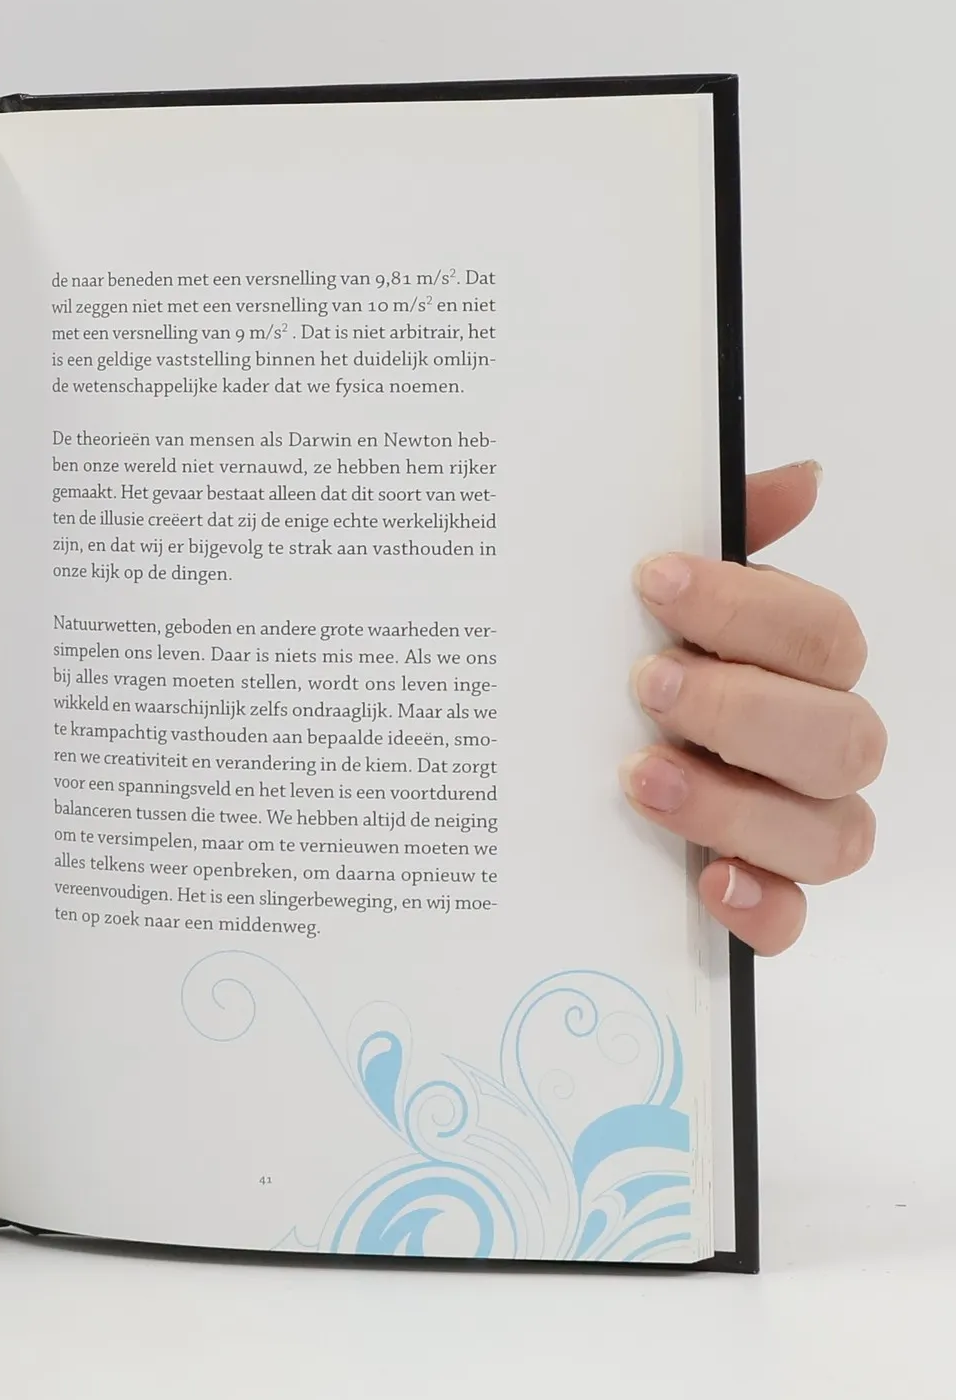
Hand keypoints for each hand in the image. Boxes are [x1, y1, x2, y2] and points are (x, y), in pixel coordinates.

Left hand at [621, 461, 882, 954]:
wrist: (555, 757)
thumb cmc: (631, 660)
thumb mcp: (655, 598)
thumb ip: (727, 536)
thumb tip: (800, 478)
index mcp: (800, 667)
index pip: (823, 634)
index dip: (746, 606)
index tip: (648, 581)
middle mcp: (817, 749)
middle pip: (843, 737)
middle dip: (742, 708)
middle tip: (645, 684)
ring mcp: (796, 827)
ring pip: (831, 834)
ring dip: (736, 804)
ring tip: (639, 777)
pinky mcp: (760, 896)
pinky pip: (792, 920)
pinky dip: (760, 906)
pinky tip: (706, 882)